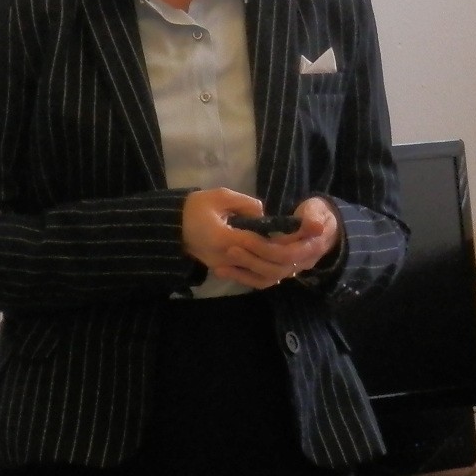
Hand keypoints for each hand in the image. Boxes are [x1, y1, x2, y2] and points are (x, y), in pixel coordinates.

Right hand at [183, 190, 341, 288]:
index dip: (285, 240)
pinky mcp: (223, 270)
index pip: (263, 245)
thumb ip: (244, 203)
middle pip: (268, 266)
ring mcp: (225, 266)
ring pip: (262, 278)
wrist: (168, 227)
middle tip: (306, 246)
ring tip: (296, 257)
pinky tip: (277, 267)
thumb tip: (263, 213)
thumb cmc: (192, 208)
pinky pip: (251, 279)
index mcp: (226, 238)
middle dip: (290, 257)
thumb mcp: (217, 196)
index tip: (301, 232)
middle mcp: (228, 257)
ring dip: (282, 269)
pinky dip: (268, 275)